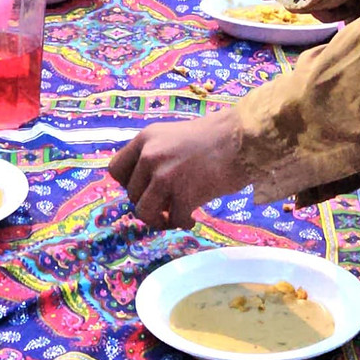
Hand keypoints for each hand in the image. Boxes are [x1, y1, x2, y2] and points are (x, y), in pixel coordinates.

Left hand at [108, 109, 249, 228]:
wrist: (243, 139)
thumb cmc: (215, 138)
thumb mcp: (173, 137)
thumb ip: (155, 156)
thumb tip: (145, 187)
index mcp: (145, 139)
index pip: (115, 170)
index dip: (128, 184)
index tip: (144, 189)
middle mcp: (149, 156)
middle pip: (131, 195)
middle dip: (148, 203)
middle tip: (166, 205)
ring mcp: (165, 176)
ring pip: (144, 212)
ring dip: (158, 219)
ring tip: (174, 217)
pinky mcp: (183, 194)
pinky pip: (173, 220)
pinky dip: (182, 222)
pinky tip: (193, 217)